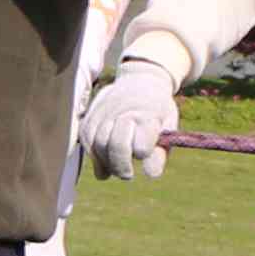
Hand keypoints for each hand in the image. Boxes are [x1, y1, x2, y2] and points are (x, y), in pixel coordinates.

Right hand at [77, 59, 177, 184]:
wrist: (140, 81)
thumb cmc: (156, 110)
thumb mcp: (168, 127)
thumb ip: (161, 151)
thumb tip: (151, 174)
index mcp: (147, 114)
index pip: (141, 144)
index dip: (143, 152)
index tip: (144, 152)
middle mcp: (122, 111)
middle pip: (116, 145)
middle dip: (121, 165)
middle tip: (127, 174)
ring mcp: (103, 113)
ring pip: (98, 145)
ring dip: (106, 163)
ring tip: (116, 169)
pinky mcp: (89, 118)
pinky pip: (87, 141)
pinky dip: (94, 155)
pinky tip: (104, 161)